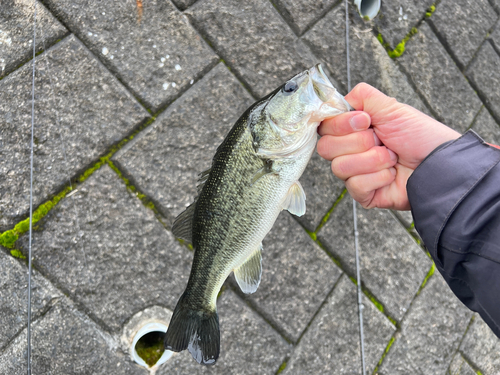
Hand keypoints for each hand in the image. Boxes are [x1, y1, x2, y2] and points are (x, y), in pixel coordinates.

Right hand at [317, 83, 460, 209]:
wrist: (440, 163)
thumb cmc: (420, 136)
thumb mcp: (391, 108)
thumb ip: (361, 96)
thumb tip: (336, 99)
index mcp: (351, 129)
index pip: (324, 127)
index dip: (340, 124)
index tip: (365, 121)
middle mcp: (349, 150)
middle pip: (326, 148)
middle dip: (360, 142)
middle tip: (382, 140)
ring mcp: (354, 173)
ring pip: (339, 167)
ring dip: (372, 160)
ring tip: (392, 158)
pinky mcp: (363, 194)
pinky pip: (354, 186)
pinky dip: (378, 178)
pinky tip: (391, 175)